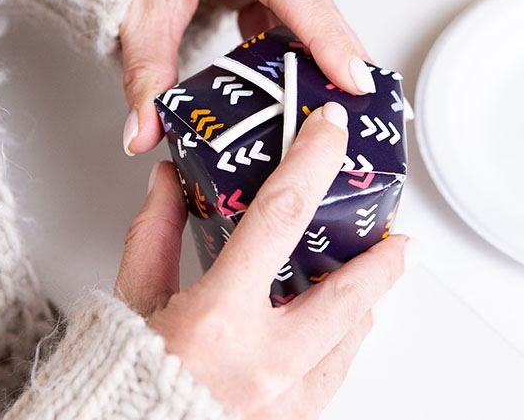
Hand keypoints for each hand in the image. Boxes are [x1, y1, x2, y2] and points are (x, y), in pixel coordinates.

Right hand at [115, 103, 408, 418]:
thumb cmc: (124, 379)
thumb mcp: (135, 298)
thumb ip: (155, 230)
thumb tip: (172, 180)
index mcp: (216, 321)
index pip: (281, 216)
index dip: (312, 161)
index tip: (330, 130)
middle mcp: (262, 364)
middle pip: (349, 291)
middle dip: (384, 257)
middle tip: (399, 234)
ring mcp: (285, 402)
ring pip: (353, 336)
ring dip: (368, 297)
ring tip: (376, 270)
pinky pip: (335, 371)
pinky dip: (345, 338)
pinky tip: (344, 320)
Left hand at [120, 0, 374, 155]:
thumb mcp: (137, 13)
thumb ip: (145, 74)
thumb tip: (144, 133)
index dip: (324, 32)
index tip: (353, 75)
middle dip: (339, 46)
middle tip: (366, 94)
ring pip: (307, 2)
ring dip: (324, 48)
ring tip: (346, 92)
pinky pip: (289, 6)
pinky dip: (297, 42)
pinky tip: (307, 75)